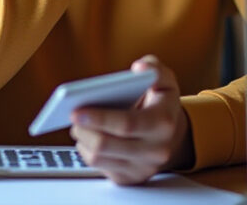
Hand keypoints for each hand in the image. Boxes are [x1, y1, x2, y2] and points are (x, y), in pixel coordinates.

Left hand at [70, 56, 194, 185]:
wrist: (174, 137)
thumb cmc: (162, 104)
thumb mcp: (165, 81)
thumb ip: (154, 67)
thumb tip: (139, 68)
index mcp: (163, 123)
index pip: (127, 124)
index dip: (99, 118)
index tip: (77, 110)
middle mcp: (156, 150)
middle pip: (106, 145)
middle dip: (83, 129)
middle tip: (73, 115)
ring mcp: (142, 168)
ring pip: (98, 159)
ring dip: (82, 141)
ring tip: (79, 126)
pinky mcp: (130, 179)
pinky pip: (98, 168)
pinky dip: (87, 152)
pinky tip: (88, 139)